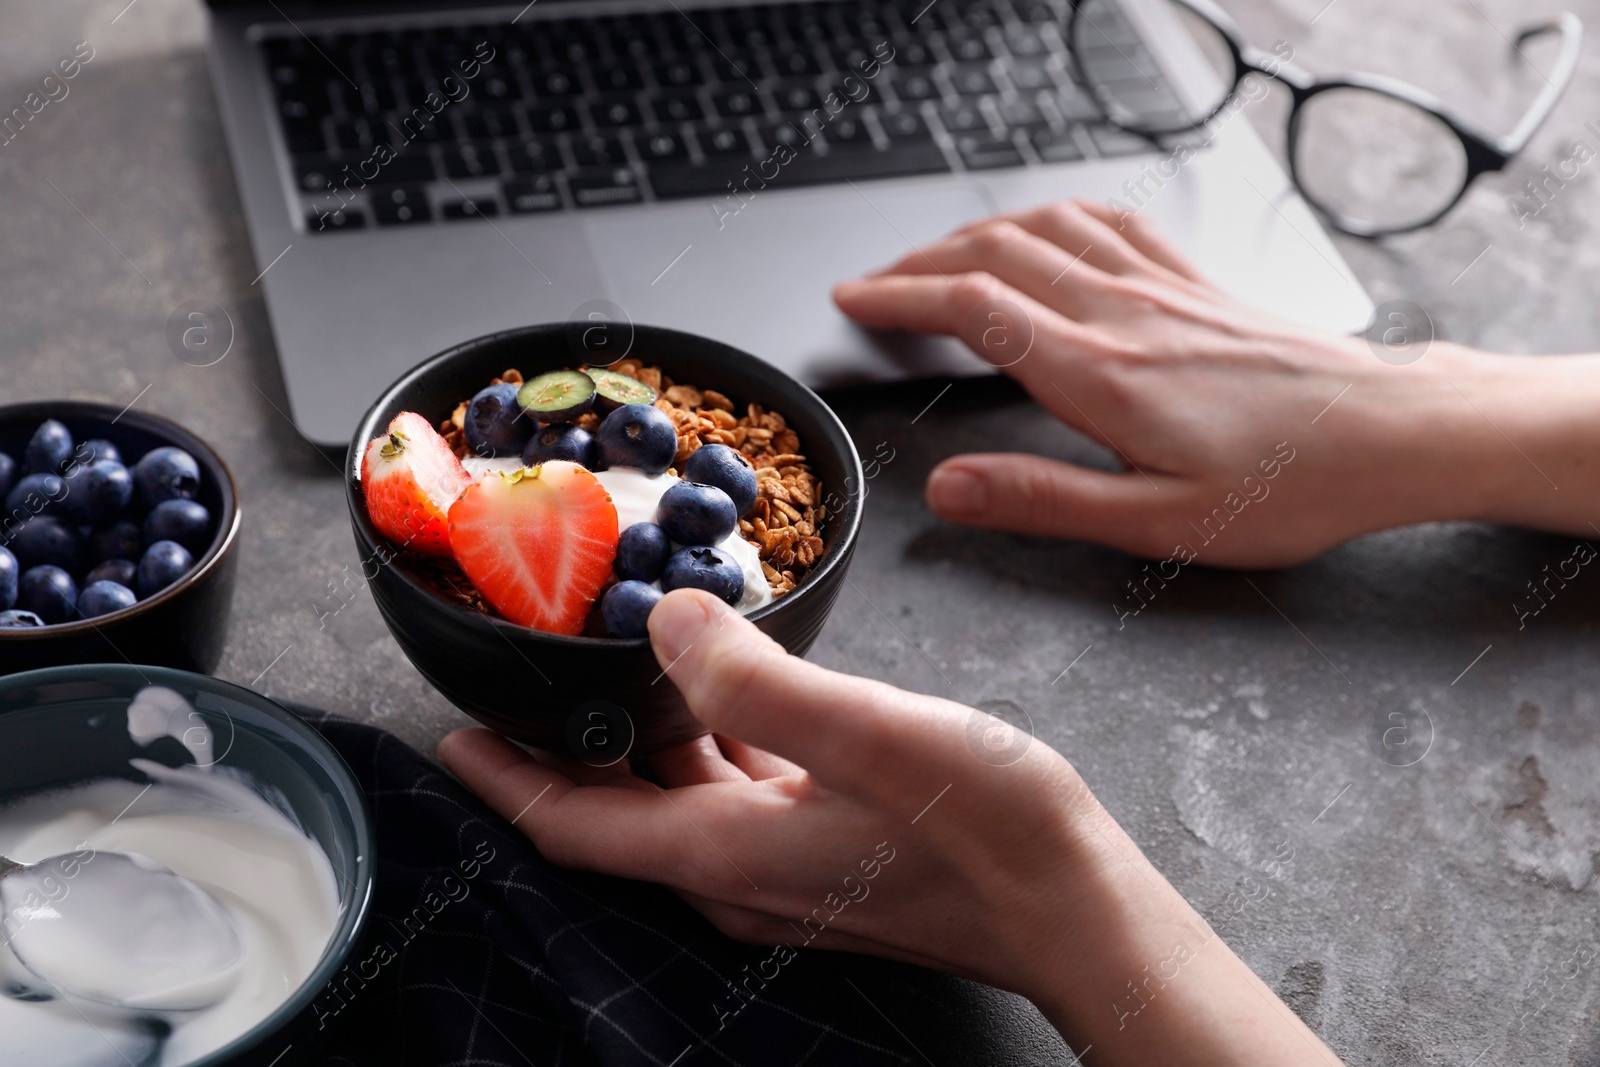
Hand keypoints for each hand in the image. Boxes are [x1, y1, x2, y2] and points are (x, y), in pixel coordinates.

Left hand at [440, 589, 1342, 1064]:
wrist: (1075, 903)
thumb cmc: (986, 831)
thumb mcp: (867, 734)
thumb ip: (756, 679)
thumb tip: (667, 621)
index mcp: (726, 850)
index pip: (577, 825)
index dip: (506, 780)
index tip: (453, 734)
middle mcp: (738, 869)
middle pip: (618, 808)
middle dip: (566, 745)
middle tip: (534, 669)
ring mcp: (782, 864)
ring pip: (678, 792)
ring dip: (642, 732)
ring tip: (621, 657)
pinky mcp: (823, 846)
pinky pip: (737, 786)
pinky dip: (711, 735)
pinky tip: (729, 683)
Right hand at [833, 200, 1599, 565]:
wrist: (1385, 435)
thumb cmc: (1285, 487)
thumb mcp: (1154, 524)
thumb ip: (1042, 500)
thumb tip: (949, 491)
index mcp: (1099, 374)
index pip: (973, 309)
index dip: (899, 298)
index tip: (854, 302)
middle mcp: (1122, 314)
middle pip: (995, 253)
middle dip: (919, 261)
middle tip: (874, 285)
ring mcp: (1160, 289)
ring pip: (1045, 227)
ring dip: (975, 233)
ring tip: (936, 256)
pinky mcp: (1194, 285)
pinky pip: (1109, 222)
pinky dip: (1053, 215)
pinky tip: (1046, 227)